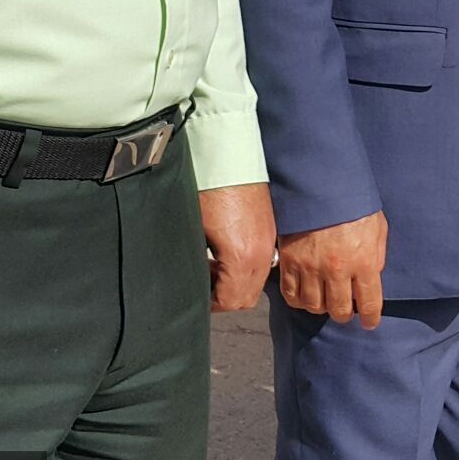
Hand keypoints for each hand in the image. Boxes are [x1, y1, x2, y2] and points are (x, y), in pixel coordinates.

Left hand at [199, 183, 275, 312]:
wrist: (228, 156)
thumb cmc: (208, 189)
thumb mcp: (192, 231)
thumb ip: (193, 264)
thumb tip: (188, 280)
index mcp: (241, 257)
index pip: (229, 301)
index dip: (208, 304)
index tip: (194, 293)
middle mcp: (261, 253)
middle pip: (246, 298)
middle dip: (223, 297)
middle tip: (202, 282)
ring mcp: (268, 241)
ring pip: (255, 282)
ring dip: (233, 283)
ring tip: (211, 266)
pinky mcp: (270, 230)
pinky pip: (260, 263)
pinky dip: (243, 268)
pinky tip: (224, 252)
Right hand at [277, 211, 386, 328]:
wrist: (320, 184)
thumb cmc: (353, 203)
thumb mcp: (378, 227)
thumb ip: (377, 255)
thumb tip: (372, 276)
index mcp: (363, 261)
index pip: (369, 303)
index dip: (370, 318)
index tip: (369, 323)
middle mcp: (336, 269)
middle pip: (339, 310)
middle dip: (345, 314)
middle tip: (346, 310)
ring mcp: (310, 267)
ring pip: (314, 306)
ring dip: (322, 308)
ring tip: (326, 300)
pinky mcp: (289, 262)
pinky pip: (291, 295)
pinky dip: (299, 301)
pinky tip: (306, 296)